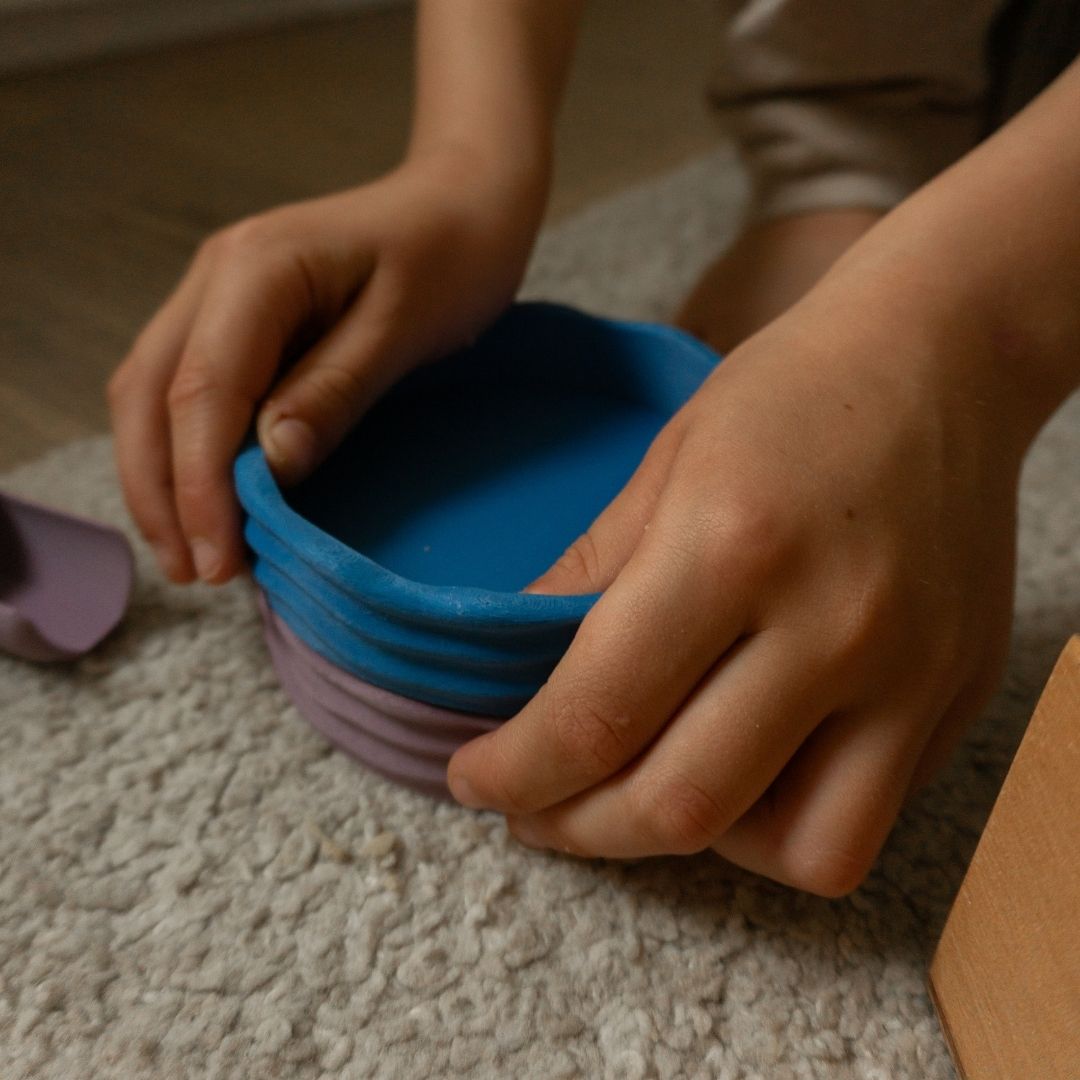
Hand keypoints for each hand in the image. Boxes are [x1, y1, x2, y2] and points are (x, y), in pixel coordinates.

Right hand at [108, 147, 544, 583]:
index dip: (199, 484)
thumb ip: (334, 392)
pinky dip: (186, 449)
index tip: (220, 559)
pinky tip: (208, 499)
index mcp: (257, 268)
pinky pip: (187, 387)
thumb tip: (269, 468)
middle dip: (161, 490)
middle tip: (196, 572)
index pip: (202, 391)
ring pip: (152, 393)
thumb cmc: (452, 257)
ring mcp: (219, 292)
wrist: (464, 201)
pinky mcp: (237, 317)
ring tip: (191, 553)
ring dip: (161, 476)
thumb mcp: (404, 330)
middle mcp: (217, 275)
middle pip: (148, 393)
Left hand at [446, 271, 1024, 896]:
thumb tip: (516, 679)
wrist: (940, 360)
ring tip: (643, 791)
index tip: (475, 779)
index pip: (598, 714)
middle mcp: (832, 626)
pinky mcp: (957, 696)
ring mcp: (911, 672)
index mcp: (733, 546)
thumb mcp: (662, 463)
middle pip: (682, 806)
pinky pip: (865, 824)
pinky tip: (740, 774)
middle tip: (534, 810)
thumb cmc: (791, 396)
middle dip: (578, 829)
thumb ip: (586, 580)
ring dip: (693, 846)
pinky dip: (783, 830)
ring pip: (794, 851)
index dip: (516, 770)